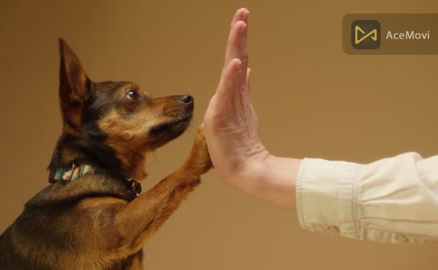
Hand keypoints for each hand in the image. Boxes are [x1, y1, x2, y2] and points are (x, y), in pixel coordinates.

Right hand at [204, 8, 266, 191]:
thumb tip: (247, 69)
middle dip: (237, 35)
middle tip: (242, 13)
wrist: (242, 168)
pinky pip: (228, 94)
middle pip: (233, 60)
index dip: (240, 40)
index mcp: (234, 94)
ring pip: (231, 71)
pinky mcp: (221, 118)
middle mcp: (226, 96)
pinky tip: (236, 63)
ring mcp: (223, 106)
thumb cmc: (241, 144)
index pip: (238, 61)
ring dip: (235, 48)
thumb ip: (243, 89)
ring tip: (239, 26)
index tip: (243, 18)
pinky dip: (232, 77)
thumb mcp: (245, 111)